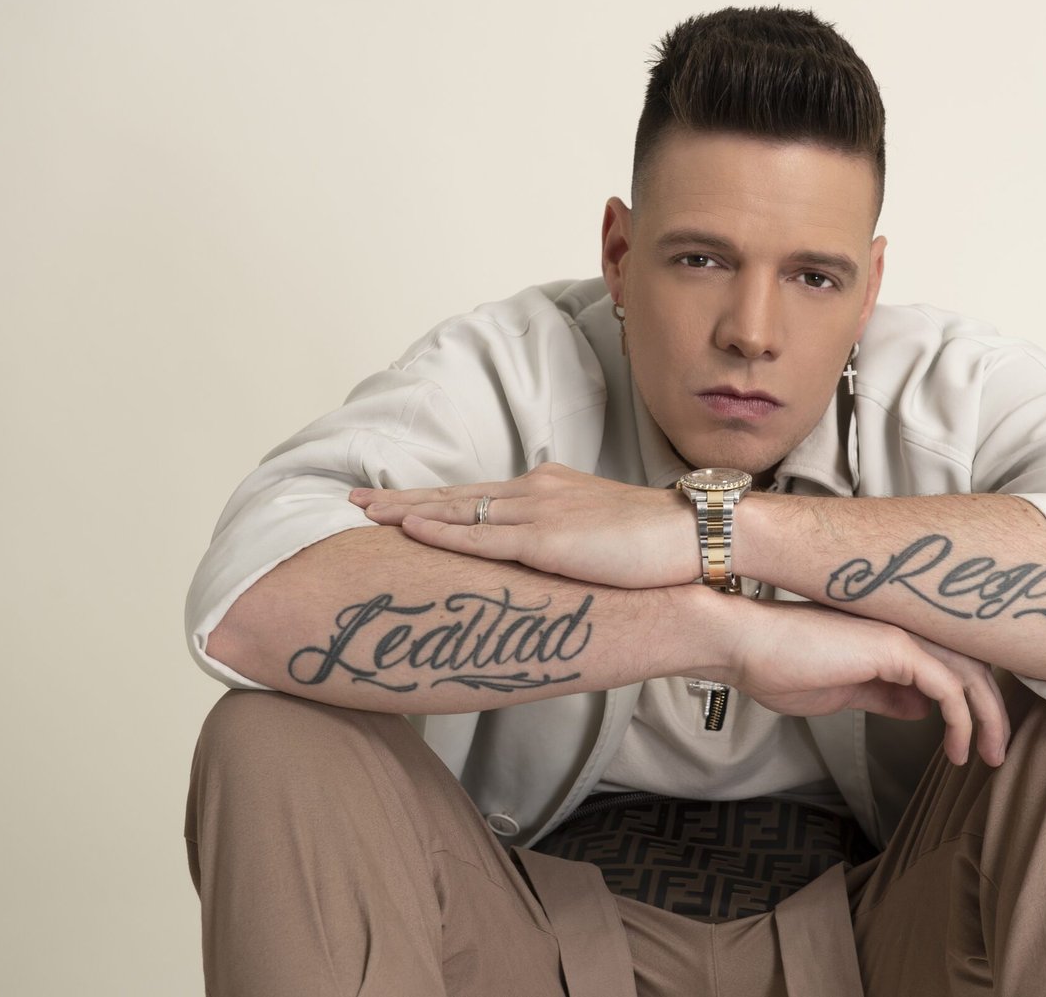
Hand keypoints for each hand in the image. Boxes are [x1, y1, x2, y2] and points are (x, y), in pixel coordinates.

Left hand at [350, 463, 696, 589]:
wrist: (692, 534)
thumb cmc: (657, 542)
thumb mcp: (602, 533)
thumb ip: (569, 539)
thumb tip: (549, 557)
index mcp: (549, 489)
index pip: (478, 494)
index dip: (432, 499)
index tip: (394, 502)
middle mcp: (536, 491)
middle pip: (455, 495)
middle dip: (401, 498)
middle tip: (353, 500)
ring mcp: (538, 512)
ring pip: (456, 510)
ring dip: (406, 510)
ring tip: (362, 512)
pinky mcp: (545, 540)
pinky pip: (480, 536)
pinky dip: (439, 531)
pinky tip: (406, 529)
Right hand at [723, 600, 1009, 766]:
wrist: (745, 645)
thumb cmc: (780, 664)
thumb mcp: (846, 690)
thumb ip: (885, 694)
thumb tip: (920, 707)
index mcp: (893, 636)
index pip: (953, 662)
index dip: (973, 699)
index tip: (975, 740)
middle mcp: (905, 628)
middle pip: (973, 665)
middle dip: (992, 712)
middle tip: (997, 754)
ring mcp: (902, 634)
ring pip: (970, 673)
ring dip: (987, 719)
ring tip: (988, 757)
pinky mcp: (894, 647)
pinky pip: (947, 687)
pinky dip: (960, 720)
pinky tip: (956, 748)